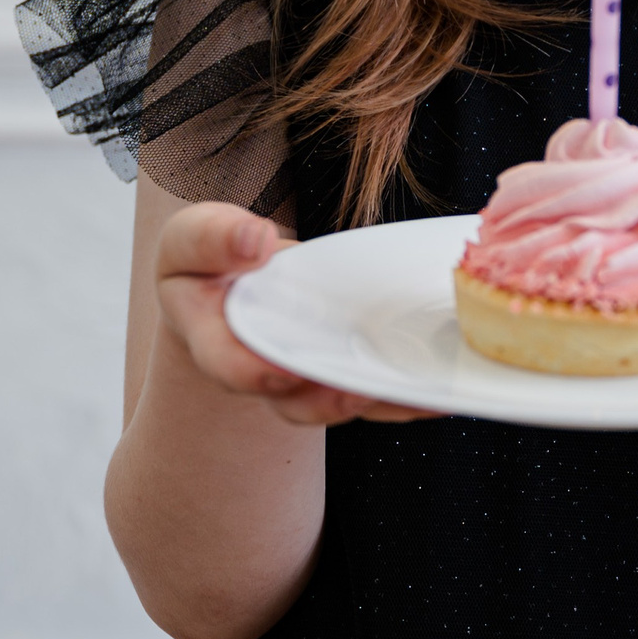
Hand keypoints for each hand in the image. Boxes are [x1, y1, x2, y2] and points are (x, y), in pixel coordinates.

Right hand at [154, 203, 439, 426]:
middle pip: (293, 402)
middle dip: (327, 402)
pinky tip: (443, 391)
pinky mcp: (341, 364)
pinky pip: (372, 386)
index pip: (229, 366)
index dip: (254, 373)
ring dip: (381, 403)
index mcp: (215, 340)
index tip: (281, 370)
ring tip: (420, 398)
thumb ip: (213, 237)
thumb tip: (255, 240)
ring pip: (342, 400)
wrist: (231, 276)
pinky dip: (407, 392)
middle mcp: (263, 369)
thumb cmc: (210, 255)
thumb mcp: (194, 236)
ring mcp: (305, 374)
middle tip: (358, 392)